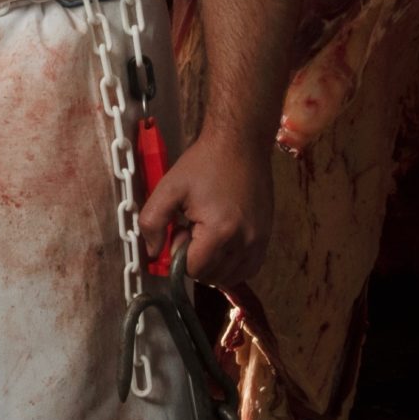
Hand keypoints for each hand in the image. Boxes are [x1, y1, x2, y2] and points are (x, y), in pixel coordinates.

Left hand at [137, 131, 272, 288]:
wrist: (240, 143)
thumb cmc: (204, 163)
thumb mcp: (169, 188)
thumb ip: (152, 222)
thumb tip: (151, 253)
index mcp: (219, 232)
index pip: (194, 271)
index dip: (180, 255)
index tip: (180, 231)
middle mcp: (244, 242)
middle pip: (212, 276)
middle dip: (196, 260)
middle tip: (192, 229)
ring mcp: (259, 241)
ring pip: (230, 276)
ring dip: (214, 264)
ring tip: (208, 234)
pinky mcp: (267, 237)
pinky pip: (249, 268)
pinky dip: (233, 265)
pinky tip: (222, 244)